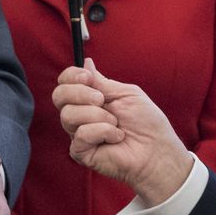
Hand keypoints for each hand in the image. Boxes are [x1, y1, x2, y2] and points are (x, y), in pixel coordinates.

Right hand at [53, 59, 192, 205]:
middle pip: (59, 96)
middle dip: (81, 94)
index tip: (88, 77)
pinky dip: (103, 131)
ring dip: (98, 115)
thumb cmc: (146, 122)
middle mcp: (80, 115)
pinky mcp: (80, 152)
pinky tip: (116, 137)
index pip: (65, 82)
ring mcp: (79, 134)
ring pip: (69, 115)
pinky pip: (81, 134)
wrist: (156, 149)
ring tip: (116, 123)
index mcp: (89, 99)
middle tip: (102, 100)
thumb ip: (102, 81)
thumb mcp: (125, 93)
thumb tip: (85, 62)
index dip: (71, 76)